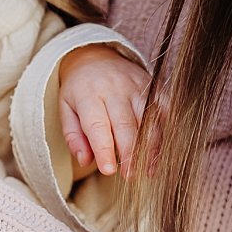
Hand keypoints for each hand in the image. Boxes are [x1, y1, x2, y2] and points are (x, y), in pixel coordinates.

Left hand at [57, 45, 150, 176]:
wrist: (94, 55)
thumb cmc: (79, 89)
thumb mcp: (66, 109)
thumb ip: (73, 136)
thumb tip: (85, 161)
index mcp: (88, 94)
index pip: (97, 125)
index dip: (104, 149)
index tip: (109, 171)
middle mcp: (113, 88)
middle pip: (125, 124)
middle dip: (130, 153)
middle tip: (130, 176)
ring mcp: (135, 84)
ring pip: (148, 118)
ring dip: (150, 146)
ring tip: (148, 170)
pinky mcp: (151, 84)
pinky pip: (163, 107)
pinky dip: (165, 129)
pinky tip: (161, 150)